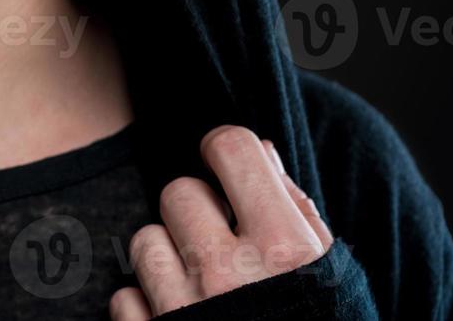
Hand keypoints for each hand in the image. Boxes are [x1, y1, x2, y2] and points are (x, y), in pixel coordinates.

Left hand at [109, 126, 332, 318]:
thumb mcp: (328, 278)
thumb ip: (293, 211)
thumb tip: (257, 150)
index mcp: (286, 249)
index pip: (230, 148)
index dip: (224, 151)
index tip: (226, 168)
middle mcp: (232, 274)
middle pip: (180, 192)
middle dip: (198, 213)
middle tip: (222, 245)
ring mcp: (186, 311)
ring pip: (144, 239)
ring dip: (167, 258)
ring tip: (202, 289)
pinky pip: (124, 296)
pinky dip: (146, 307)